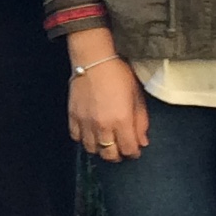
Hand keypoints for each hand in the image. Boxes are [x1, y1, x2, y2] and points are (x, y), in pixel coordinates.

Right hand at [64, 30, 148, 163]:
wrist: (94, 60)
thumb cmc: (119, 75)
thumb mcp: (137, 97)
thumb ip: (141, 122)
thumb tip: (143, 141)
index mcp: (122, 121)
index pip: (128, 149)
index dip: (134, 152)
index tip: (135, 150)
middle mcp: (103, 126)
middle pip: (109, 155)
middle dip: (118, 155)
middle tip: (121, 149)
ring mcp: (86, 123)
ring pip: (92, 149)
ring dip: (101, 149)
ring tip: (106, 143)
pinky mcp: (73, 117)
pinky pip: (76, 137)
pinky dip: (84, 139)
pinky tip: (91, 134)